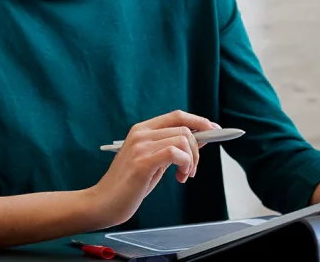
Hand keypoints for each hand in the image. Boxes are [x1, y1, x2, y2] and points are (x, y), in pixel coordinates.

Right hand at [86, 110, 221, 227]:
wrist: (104, 202)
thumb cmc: (129, 185)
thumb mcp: (153, 161)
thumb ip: (172, 147)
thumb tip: (200, 137)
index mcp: (141, 130)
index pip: (177, 116)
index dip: (199, 121)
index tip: (215, 130)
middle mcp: (140, 133)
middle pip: (184, 128)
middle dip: (197, 149)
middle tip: (191, 169)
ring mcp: (140, 146)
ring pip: (183, 139)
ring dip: (191, 160)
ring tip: (184, 176)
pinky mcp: (143, 162)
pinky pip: (176, 153)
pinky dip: (185, 164)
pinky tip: (180, 177)